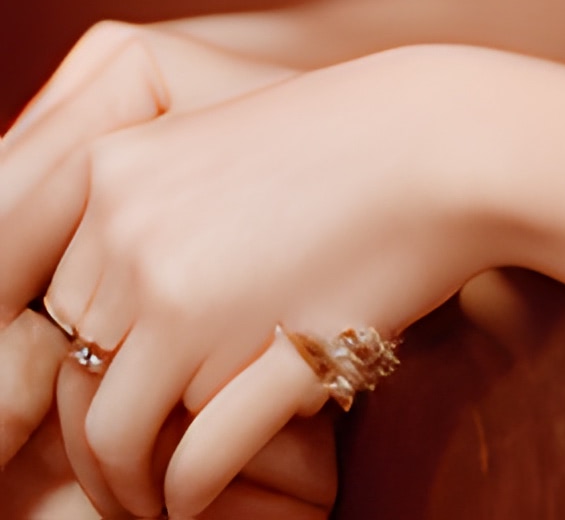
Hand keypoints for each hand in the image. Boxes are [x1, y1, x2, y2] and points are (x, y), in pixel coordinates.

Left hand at [36, 49, 483, 517]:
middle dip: (101, 440)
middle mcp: (120, 226)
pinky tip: (206, 498)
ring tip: (165, 500)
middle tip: (138, 474)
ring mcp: (168, 287)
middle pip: (73, 376)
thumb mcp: (221, 152)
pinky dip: (190, 495)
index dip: (84, 374)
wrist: (444, 141)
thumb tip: (103, 326)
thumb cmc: (348, 147)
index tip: (114, 407)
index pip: (57, 311)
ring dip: (133, 487)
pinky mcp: (228, 345)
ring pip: (109, 435)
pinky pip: (183, 460)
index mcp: (110, 172)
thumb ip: (152, 218)